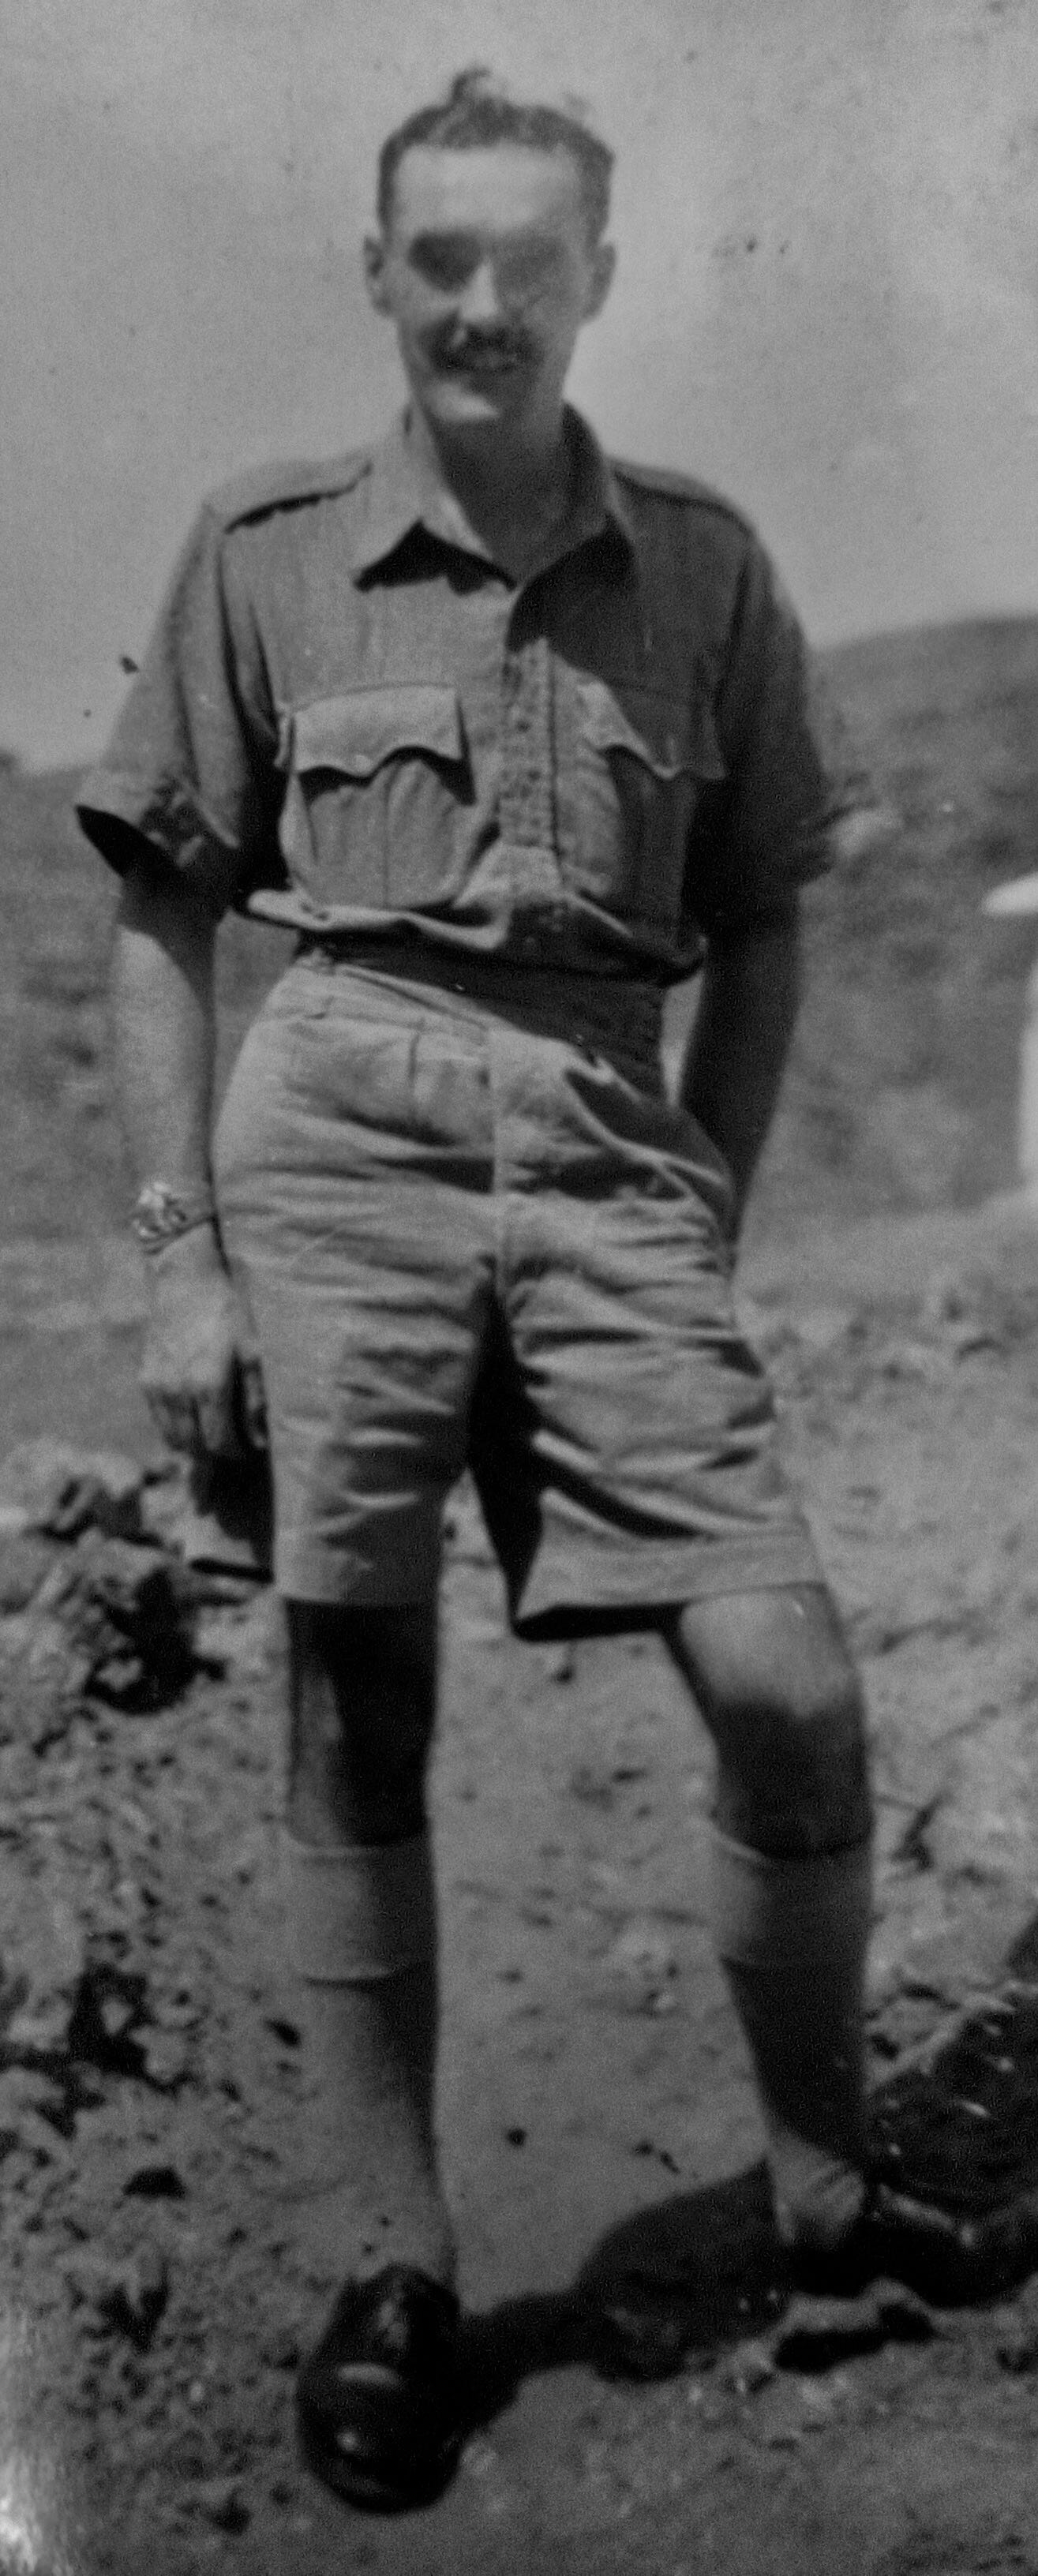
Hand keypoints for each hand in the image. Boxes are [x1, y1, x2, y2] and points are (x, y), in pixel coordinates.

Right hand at [139, 1233, 266, 1457]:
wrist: (185, 1280)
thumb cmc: (226, 1312)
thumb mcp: (251, 1352)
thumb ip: (254, 1400)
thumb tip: (258, 1441)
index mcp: (209, 1386)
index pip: (218, 1442)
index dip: (234, 1453)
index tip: (246, 1451)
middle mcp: (179, 1392)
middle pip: (193, 1447)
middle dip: (211, 1459)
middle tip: (225, 1457)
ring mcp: (158, 1387)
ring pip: (172, 1438)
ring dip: (191, 1447)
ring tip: (208, 1445)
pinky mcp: (145, 1379)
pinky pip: (158, 1419)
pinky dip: (174, 1429)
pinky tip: (189, 1421)